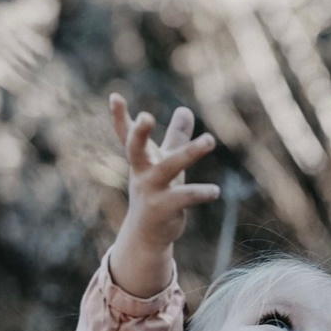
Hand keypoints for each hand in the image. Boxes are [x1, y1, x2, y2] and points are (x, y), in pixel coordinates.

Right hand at [108, 94, 219, 297]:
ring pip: (170, 167)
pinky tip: (215, 191)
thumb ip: (175, 136)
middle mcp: (142, 172)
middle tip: (146, 117)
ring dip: (190, 153)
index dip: (119, 117)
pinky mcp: (164, 209)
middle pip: (136, 149)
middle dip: (139, 133)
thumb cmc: (157, 191)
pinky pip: (185, 197)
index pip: (127, 135)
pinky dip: (201, 193)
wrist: (148, 234)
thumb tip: (185, 109)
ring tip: (210, 139)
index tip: (114, 96)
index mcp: (141, 159)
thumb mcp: (165, 162)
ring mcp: (151, 191)